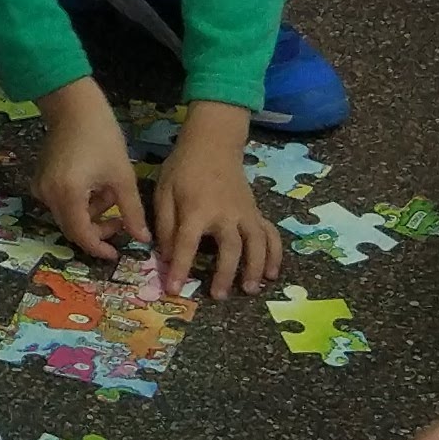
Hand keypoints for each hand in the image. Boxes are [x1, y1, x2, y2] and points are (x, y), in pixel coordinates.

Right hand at [28, 79, 143, 263]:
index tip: (116, 253)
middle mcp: (48, 196)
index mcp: (68, 195)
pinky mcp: (40, 181)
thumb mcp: (122, 176)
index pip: (82, 235)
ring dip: (90, 213)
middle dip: (98, 229)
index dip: (99, 247)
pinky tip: (93, 186)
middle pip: (73, 228)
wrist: (73, 106)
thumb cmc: (102, 136)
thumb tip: (142, 239)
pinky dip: (79, 203)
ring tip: (108, 192)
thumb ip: (132, 211)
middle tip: (120, 221)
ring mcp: (41, 188)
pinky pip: (60, 203)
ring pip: (68, 216)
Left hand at [143, 100, 279, 299]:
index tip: (174, 289)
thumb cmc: (184, 169)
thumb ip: (165, 225)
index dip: (179, 268)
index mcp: (197, 209)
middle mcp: (226, 214)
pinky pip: (270, 234)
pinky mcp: (256, 212)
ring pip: (257, 243)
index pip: (186, 244)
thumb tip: (165, 255)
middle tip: (219, 296)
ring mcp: (245, 213)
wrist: (213, 143)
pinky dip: (275, 254)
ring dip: (256, 267)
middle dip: (225, 273)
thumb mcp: (164, 192)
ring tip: (251, 289)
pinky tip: (272, 273)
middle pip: (230, 248)